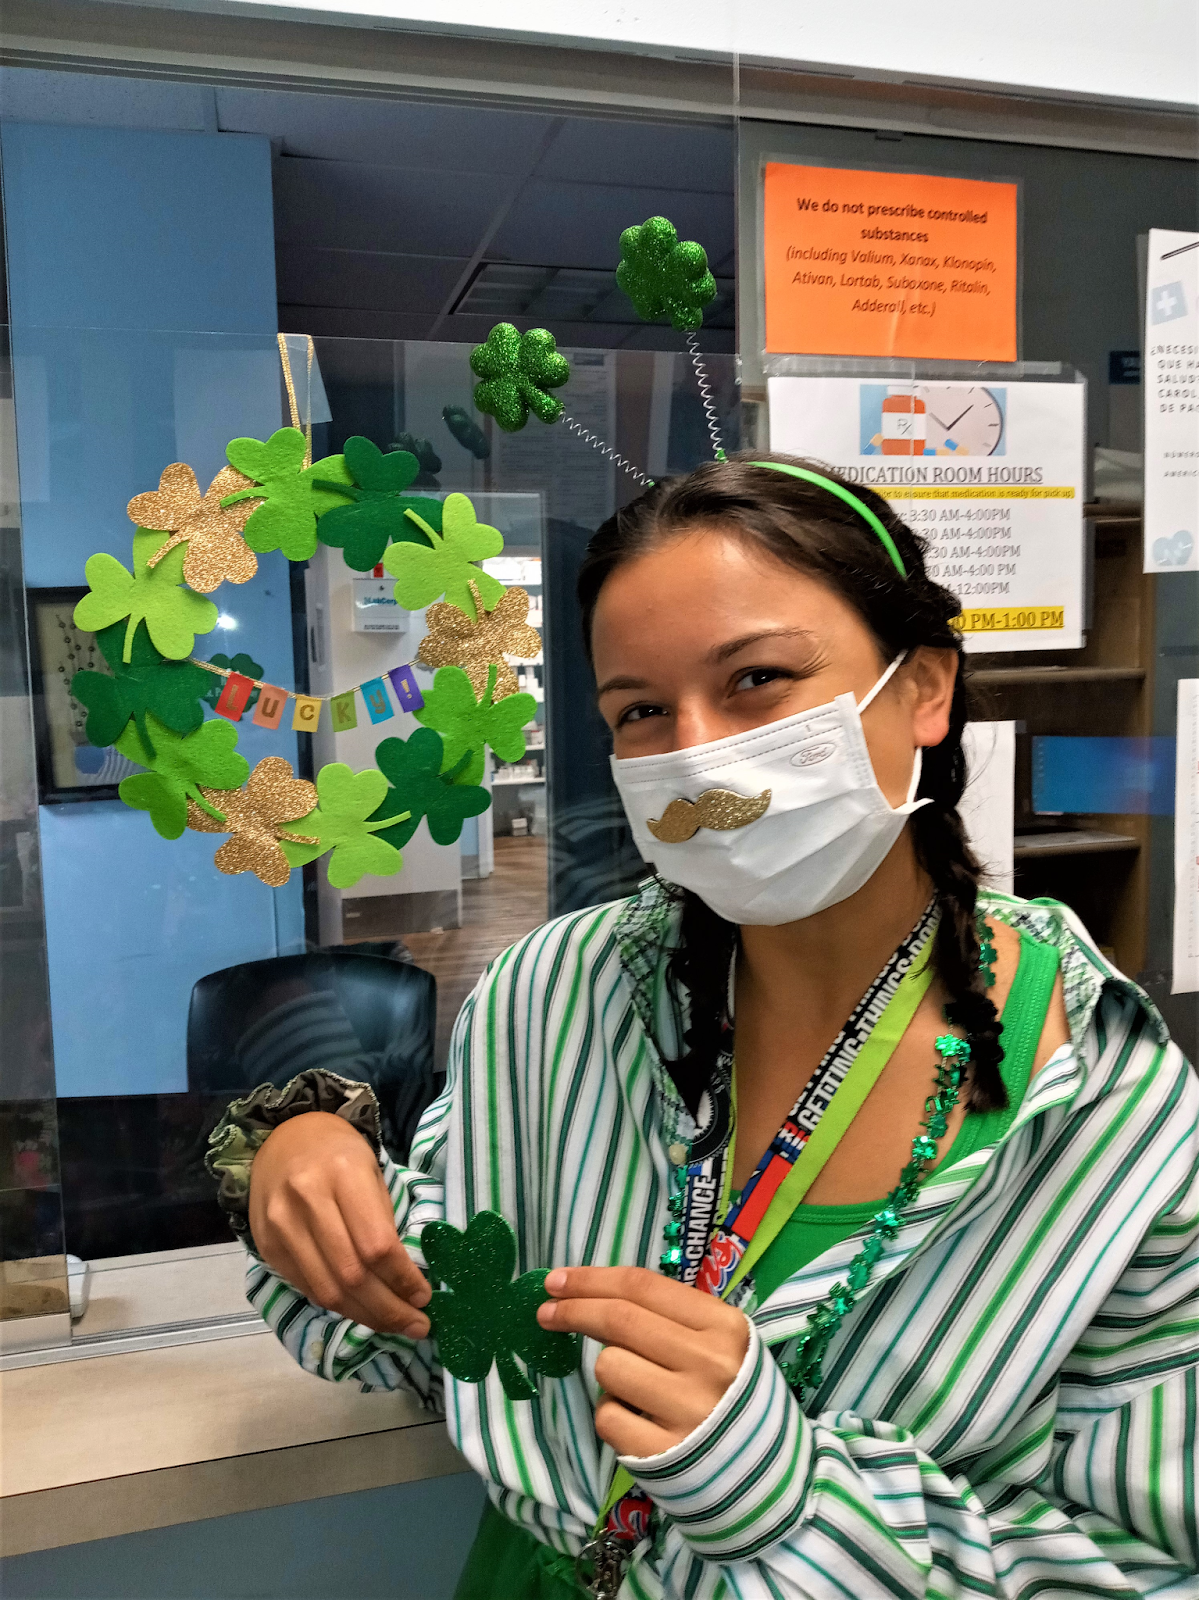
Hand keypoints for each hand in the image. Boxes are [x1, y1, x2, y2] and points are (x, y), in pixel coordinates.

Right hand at [249, 1111, 431, 1337]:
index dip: (403, 1280)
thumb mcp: (371, 1171)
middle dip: (388, 1309)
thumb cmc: (339, 1155)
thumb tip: (407, 1282)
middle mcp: (307, 1200)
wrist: (283, 1140)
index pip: (377, 1245)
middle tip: (418, 1327)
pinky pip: (307, 1288)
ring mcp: (281, 1226)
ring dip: (365, 1317)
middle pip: (351, 1275)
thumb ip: (383, 1221)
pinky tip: (361, 1310)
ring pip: (326, 1290)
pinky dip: (338, 1305)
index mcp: (343, 1174)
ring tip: (394, 1326)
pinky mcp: (266, 1246)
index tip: (425, 1299)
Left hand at [537, 1267, 748, 1455]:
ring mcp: (687, 1410)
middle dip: (573, 1309)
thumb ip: (671, 1317)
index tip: (557, 1280)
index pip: (643, 1287)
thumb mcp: (719, 1344)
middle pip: (618, 1319)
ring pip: (608, 1366)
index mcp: (724, 1326)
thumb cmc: (731, 1395)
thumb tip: (595, 1292)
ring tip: (635, 1388)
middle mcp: (708, 1363)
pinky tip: (637, 1420)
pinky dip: (612, 1413)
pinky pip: (607, 1416)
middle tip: (546, 1311)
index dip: (592, 1278)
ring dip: (608, 1371)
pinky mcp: (662, 1454)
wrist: (763, 1472)